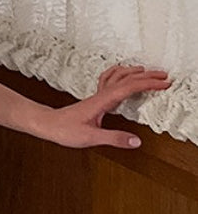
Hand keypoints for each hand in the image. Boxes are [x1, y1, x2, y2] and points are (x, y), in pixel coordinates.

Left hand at [44, 64, 171, 148]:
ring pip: (118, 77)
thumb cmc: (64, 130)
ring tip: (148, 72)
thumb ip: (114, 138)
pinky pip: (109, 81)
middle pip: (127, 79)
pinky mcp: (94, 99)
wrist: (47, 124)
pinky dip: (119, 75)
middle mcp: (101, 95)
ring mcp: (97, 96)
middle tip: (165, 77)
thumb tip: (136, 141)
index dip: (148, 84)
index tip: (164, 84)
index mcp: (102, 101)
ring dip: (134, 73)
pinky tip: (122, 76)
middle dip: (148, 76)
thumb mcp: (91, 137)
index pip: (130, 87)